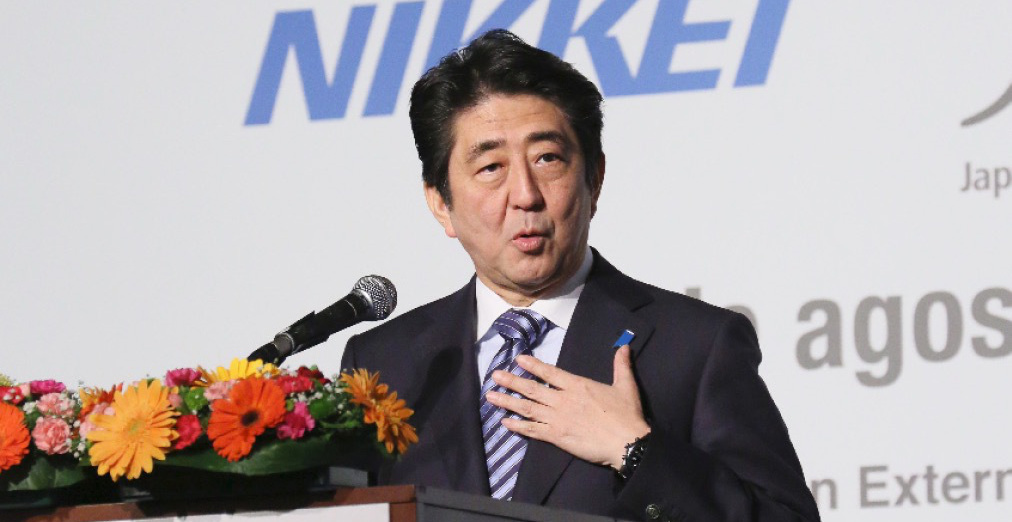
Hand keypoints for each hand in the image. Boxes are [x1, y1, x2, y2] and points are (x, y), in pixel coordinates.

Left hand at [485, 345, 650, 470]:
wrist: (626, 443)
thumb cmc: (626, 415)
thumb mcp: (625, 386)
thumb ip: (621, 366)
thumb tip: (624, 347)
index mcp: (578, 386)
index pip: (550, 373)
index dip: (534, 365)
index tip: (519, 359)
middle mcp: (563, 400)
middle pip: (532, 389)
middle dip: (512, 382)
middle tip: (495, 375)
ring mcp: (558, 418)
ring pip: (527, 408)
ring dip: (508, 402)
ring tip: (490, 396)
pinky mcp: (557, 436)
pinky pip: (533, 430)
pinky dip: (518, 427)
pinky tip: (505, 423)